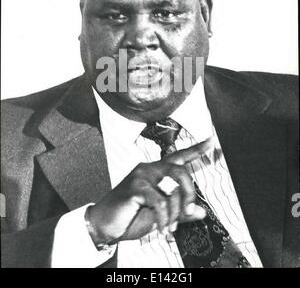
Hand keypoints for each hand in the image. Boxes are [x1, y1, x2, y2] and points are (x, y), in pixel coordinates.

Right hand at [87, 138, 212, 243]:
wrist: (103, 225)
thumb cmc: (130, 216)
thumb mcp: (160, 215)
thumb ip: (180, 211)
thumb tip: (201, 212)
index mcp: (156, 172)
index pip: (178, 156)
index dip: (195, 149)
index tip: (211, 141)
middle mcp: (149, 169)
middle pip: (180, 171)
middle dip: (189, 193)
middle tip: (189, 212)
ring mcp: (141, 176)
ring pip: (171, 187)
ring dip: (175, 212)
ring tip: (171, 228)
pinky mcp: (134, 188)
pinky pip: (159, 202)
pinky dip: (164, 219)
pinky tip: (162, 229)